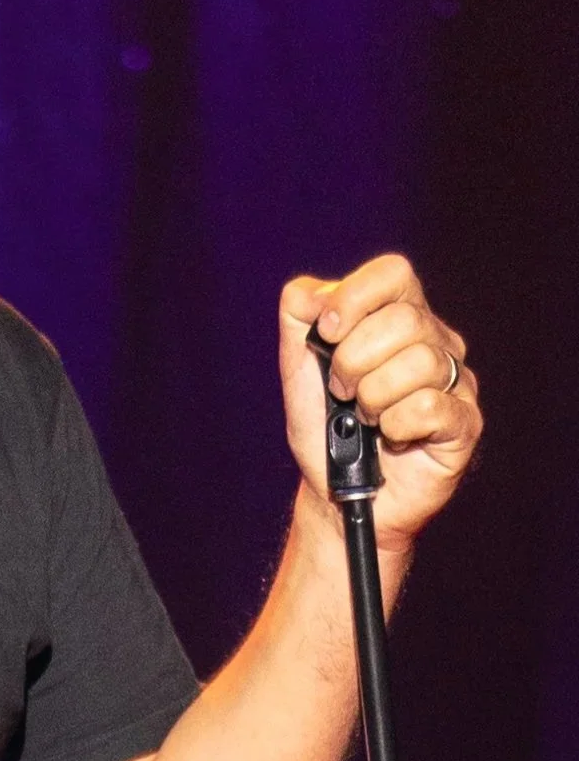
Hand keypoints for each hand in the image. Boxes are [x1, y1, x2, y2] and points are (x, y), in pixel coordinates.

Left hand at [279, 254, 481, 550]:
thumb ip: (298, 316)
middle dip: (353, 359)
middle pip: (405, 319)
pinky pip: (429, 407)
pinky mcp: (464, 423)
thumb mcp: (296, 364)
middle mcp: (436, 341)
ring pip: (419, 363)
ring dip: (372, 396)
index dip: (353, 298)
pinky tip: (389, 435)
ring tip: (364, 416)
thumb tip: (311, 294)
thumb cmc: (323, 423)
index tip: (325, 333)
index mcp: (399, 315)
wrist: (334, 487)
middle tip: (341, 390)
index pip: (393, 274)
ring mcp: (456, 382)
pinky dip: (394, 424)